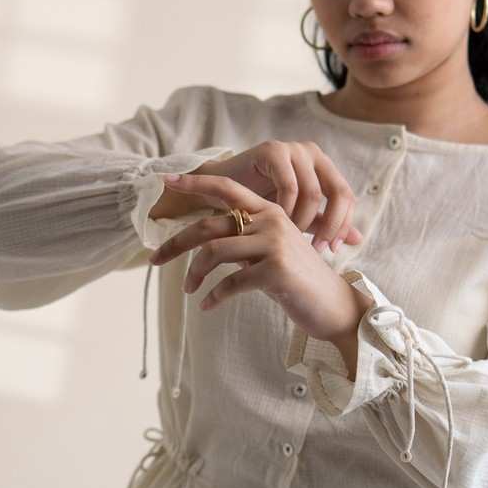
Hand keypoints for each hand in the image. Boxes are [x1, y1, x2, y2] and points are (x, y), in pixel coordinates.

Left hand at [147, 172, 368, 352]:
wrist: (333, 306)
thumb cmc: (296, 281)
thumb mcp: (268, 253)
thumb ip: (242, 242)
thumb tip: (204, 245)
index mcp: (269, 211)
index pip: (226, 189)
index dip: (195, 183)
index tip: (166, 180)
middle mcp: (271, 221)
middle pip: (209, 226)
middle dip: (175, 243)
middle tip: (154, 260)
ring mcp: (274, 244)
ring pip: (214, 252)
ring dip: (194, 274)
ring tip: (189, 290)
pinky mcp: (275, 270)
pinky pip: (230, 282)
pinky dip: (214, 296)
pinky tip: (208, 306)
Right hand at [194, 140, 362, 253]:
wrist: (219, 191)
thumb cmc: (260, 203)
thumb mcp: (298, 215)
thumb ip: (325, 223)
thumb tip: (359, 239)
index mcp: (323, 166)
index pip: (347, 196)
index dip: (343, 224)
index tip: (332, 250)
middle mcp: (312, 153)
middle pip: (338, 192)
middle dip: (330, 225)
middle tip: (318, 248)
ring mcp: (293, 148)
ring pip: (313, 192)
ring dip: (304, 220)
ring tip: (292, 238)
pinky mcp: (273, 150)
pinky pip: (289, 186)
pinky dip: (286, 209)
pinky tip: (276, 224)